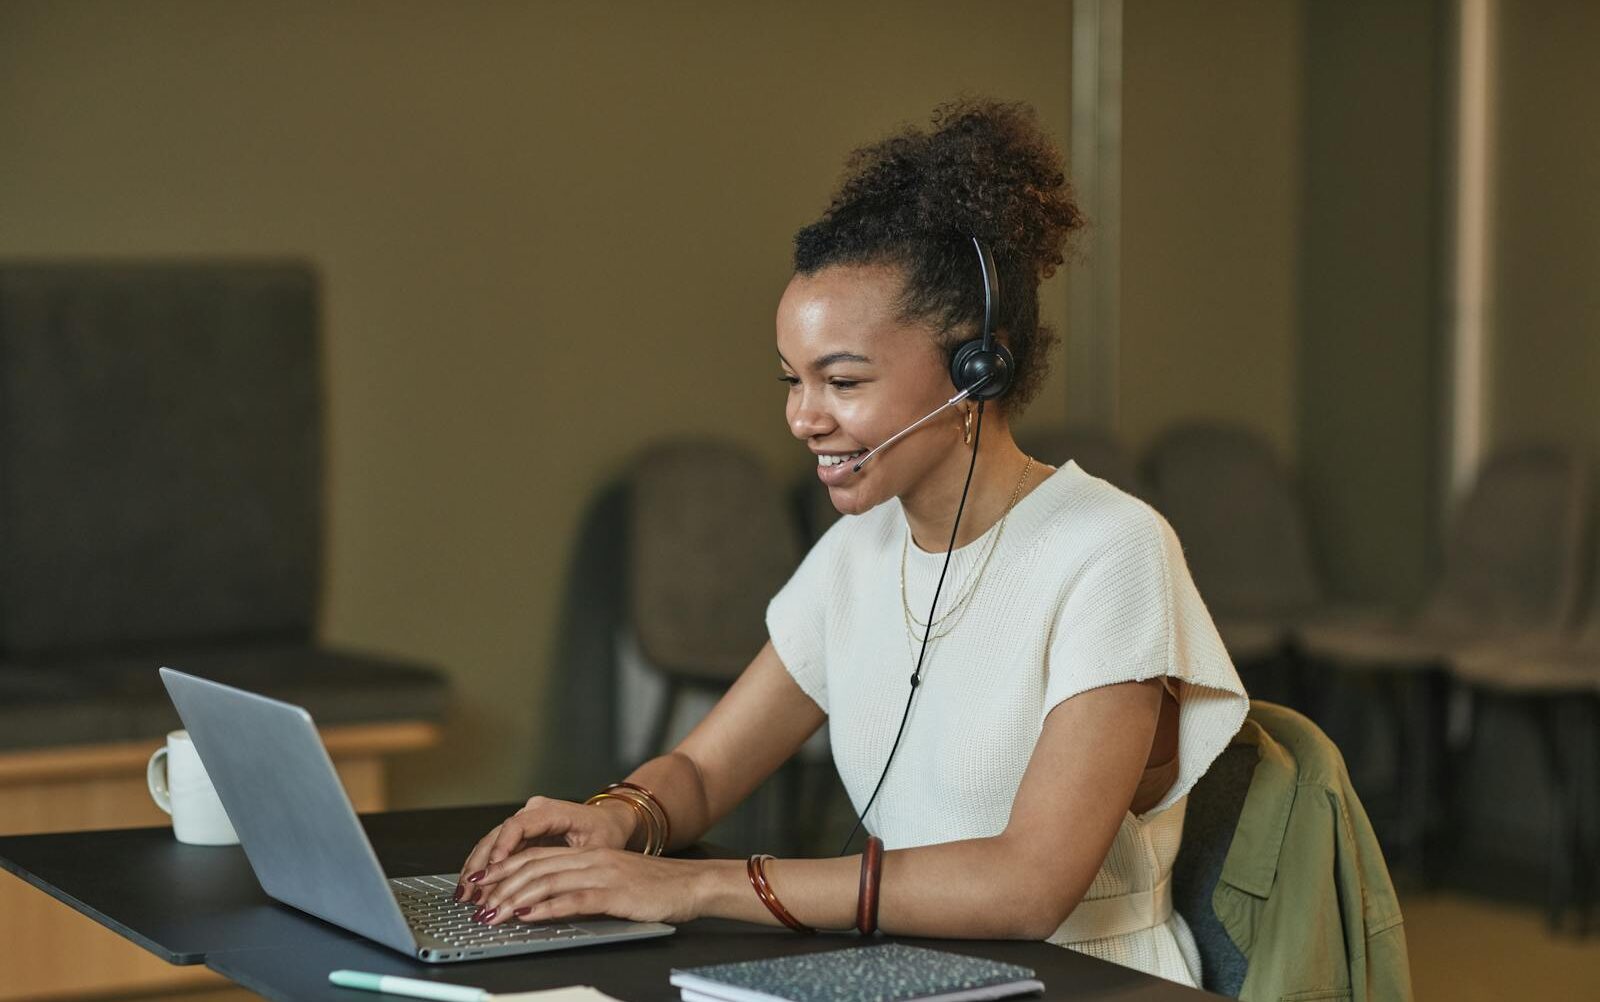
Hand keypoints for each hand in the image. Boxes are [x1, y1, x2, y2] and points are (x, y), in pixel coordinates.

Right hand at [455, 796, 634, 902]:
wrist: (610, 821)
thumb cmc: (606, 833)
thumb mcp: (596, 850)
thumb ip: (571, 865)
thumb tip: (547, 889)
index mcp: (551, 811)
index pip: (518, 826)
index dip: (502, 848)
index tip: (492, 869)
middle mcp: (533, 812)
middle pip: (498, 836)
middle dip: (481, 865)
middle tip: (470, 891)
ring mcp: (524, 822)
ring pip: (491, 844)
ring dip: (477, 869)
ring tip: (464, 895)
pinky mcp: (521, 835)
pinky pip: (497, 850)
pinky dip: (484, 869)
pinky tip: (472, 888)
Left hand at [471, 845, 707, 925]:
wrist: (692, 885)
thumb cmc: (655, 887)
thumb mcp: (612, 879)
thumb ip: (581, 884)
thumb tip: (543, 900)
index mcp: (587, 854)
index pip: (535, 857)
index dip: (503, 868)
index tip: (479, 883)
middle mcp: (590, 859)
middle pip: (534, 867)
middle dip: (500, 886)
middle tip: (477, 904)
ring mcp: (602, 874)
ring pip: (547, 881)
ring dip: (515, 898)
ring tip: (494, 913)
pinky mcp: (615, 893)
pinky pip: (575, 899)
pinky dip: (548, 907)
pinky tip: (530, 915)